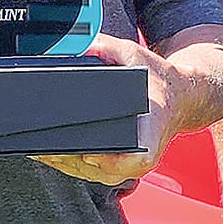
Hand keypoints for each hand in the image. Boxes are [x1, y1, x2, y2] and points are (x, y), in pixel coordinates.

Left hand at [33, 34, 177, 186]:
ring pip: (100, 176)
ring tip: (43, 153)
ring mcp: (137, 161)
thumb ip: (105, 48)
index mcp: (153, 122)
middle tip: (47, 150)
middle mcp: (147, 148)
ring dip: (70, 166)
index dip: (113, 162)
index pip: (140, 156)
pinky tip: (56, 156)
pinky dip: (76, 166)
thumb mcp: (133, 54)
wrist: (179, 98)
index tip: (91, 156)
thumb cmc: (157, 78)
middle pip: (109, 171)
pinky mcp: (127, 165)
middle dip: (74, 162)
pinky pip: (100, 174)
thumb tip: (76, 48)